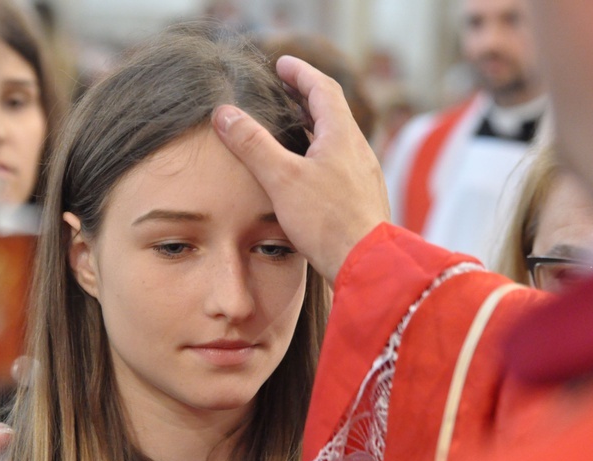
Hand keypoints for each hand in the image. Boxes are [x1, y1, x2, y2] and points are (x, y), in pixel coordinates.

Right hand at [213, 55, 389, 285]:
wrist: (368, 264)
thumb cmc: (327, 221)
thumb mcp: (282, 178)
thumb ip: (252, 144)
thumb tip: (224, 113)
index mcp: (342, 136)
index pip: (323, 89)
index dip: (301, 73)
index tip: (282, 63)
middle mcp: (358, 150)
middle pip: (332, 112)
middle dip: (306, 96)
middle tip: (283, 89)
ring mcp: (363, 175)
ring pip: (337, 139)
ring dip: (314, 126)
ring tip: (291, 127)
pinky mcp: (361, 197)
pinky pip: (340, 163)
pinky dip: (320, 153)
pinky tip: (307, 172)